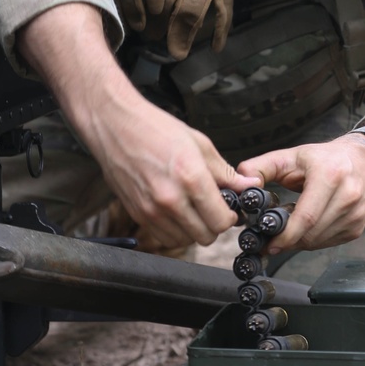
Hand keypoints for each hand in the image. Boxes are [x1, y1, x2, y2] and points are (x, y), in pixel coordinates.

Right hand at [17, 3, 259, 252]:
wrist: (114, 125)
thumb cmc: (155, 129)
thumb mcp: (199, 144)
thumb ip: (225, 171)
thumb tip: (250, 185)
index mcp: (190, 178)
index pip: (221, 220)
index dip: (230, 216)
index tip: (229, 208)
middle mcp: (170, 199)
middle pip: (205, 236)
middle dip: (214, 225)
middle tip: (212, 208)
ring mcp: (151, 210)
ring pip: (185, 240)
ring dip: (193, 229)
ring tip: (192, 208)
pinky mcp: (137, 214)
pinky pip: (163, 237)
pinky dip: (174, 230)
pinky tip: (175, 210)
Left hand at [236, 135, 364, 251]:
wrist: (363, 161)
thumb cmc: (324, 159)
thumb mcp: (291, 156)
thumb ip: (261, 167)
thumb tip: (243, 183)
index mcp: (330, 175)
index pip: (307, 216)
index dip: (286, 235)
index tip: (269, 242)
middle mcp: (348, 194)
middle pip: (312, 233)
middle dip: (289, 240)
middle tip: (272, 237)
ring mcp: (356, 213)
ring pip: (319, 241)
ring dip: (300, 241)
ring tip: (291, 225)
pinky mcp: (358, 226)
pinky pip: (329, 243)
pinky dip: (313, 240)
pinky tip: (308, 226)